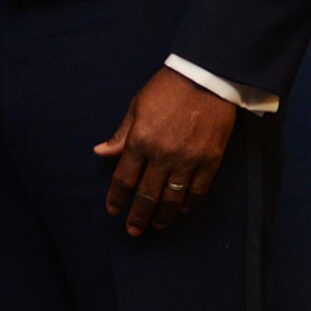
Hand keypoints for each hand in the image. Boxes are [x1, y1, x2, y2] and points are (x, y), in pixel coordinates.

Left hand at [93, 66, 237, 236]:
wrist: (205, 79)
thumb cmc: (166, 90)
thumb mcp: (136, 108)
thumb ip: (121, 135)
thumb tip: (100, 152)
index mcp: (140, 141)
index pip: (124, 178)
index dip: (117, 197)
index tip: (112, 210)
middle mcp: (162, 155)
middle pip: (147, 194)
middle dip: (138, 216)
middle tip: (133, 231)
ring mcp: (188, 160)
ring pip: (172, 198)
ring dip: (162, 215)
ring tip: (156, 226)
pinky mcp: (210, 161)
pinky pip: (198, 191)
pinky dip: (189, 203)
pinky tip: (181, 210)